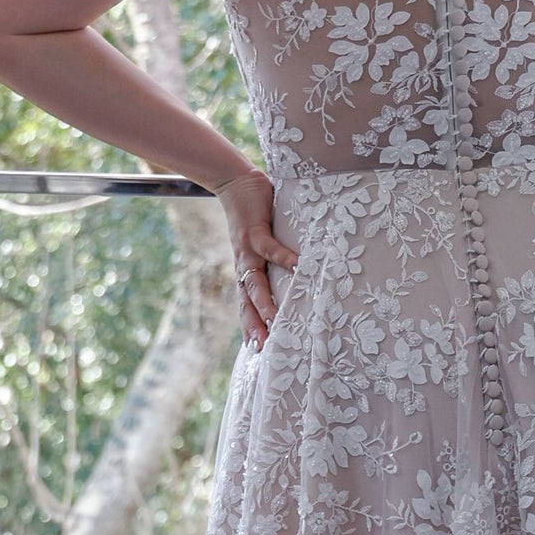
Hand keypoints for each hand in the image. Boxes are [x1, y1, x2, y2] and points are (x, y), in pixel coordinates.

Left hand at [216, 167, 298, 349]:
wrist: (235, 184)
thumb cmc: (254, 215)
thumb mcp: (262, 244)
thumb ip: (274, 261)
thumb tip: (297, 274)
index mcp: (246, 271)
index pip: (246, 305)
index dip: (250, 326)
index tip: (256, 350)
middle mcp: (244, 266)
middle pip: (247, 302)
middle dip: (254, 325)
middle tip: (261, 347)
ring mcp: (248, 251)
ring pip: (255, 283)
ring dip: (264, 303)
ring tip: (275, 321)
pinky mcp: (255, 232)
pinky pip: (270, 249)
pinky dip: (284, 258)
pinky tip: (299, 267)